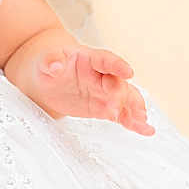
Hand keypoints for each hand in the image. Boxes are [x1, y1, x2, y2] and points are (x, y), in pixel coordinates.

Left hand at [15, 32, 155, 135]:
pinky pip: (121, 114)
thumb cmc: (48, 63)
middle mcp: (101, 74)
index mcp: (89, 58)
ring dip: (134, 110)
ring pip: (125, 99)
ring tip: (143, 122)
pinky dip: (132, 121)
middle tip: (115, 110)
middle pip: (116, 83)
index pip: (105, 60)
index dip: (117, 65)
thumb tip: (55, 65)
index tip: (128, 72)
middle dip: (119, 96)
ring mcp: (104, 91)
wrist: (46, 78)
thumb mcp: (44, 60)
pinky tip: (144, 129)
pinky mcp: (103, 107)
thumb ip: (51, 61)